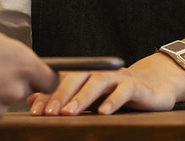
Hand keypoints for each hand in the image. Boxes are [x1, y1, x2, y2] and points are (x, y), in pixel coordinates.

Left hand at [27, 53, 184, 115]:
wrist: (152, 87)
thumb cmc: (114, 94)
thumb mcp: (87, 98)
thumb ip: (62, 98)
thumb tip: (31, 100)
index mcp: (83, 74)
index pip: (61, 81)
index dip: (47, 94)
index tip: (35, 111)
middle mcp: (97, 72)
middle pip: (75, 78)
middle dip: (60, 95)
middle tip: (48, 112)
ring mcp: (116, 77)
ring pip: (96, 82)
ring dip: (81, 97)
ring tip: (69, 112)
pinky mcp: (135, 86)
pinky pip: (123, 91)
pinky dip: (112, 100)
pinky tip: (103, 112)